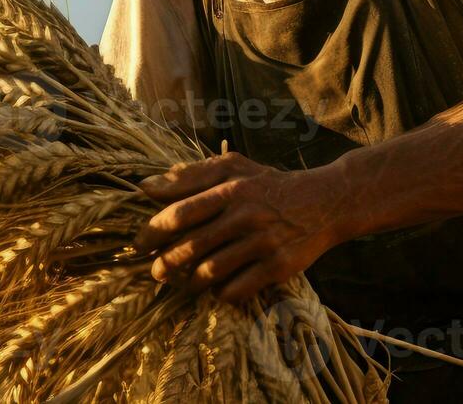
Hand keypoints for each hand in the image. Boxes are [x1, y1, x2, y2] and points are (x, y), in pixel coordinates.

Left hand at [133, 152, 345, 303]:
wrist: (324, 202)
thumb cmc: (267, 183)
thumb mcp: (232, 168)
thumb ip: (189, 175)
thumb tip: (146, 186)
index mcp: (229, 188)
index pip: (180, 213)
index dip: (153, 232)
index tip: (139, 245)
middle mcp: (245, 215)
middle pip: (191, 246)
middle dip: (165, 263)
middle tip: (155, 272)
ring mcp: (262, 242)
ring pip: (211, 271)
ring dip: (189, 282)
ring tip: (182, 283)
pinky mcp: (278, 267)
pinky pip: (238, 289)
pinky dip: (220, 293)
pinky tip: (216, 290)